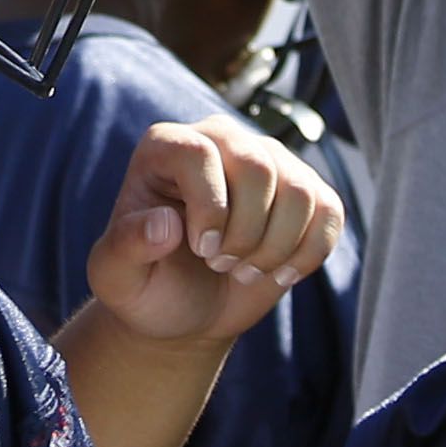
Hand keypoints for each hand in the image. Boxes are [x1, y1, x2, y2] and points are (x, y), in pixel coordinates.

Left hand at [80, 114, 343, 351]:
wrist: (185, 308)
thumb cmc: (146, 285)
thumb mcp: (116, 276)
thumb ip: (125, 247)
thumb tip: (166, 223)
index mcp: (167, 146)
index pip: (201, 154)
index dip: (210, 208)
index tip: (202, 250)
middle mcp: (220, 139)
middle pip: (258, 167)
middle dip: (246, 233)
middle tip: (221, 264)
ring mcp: (268, 159)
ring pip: (299, 191)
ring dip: (276, 248)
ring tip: (245, 270)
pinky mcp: (304, 188)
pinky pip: (329, 212)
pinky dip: (308, 254)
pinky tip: (278, 273)